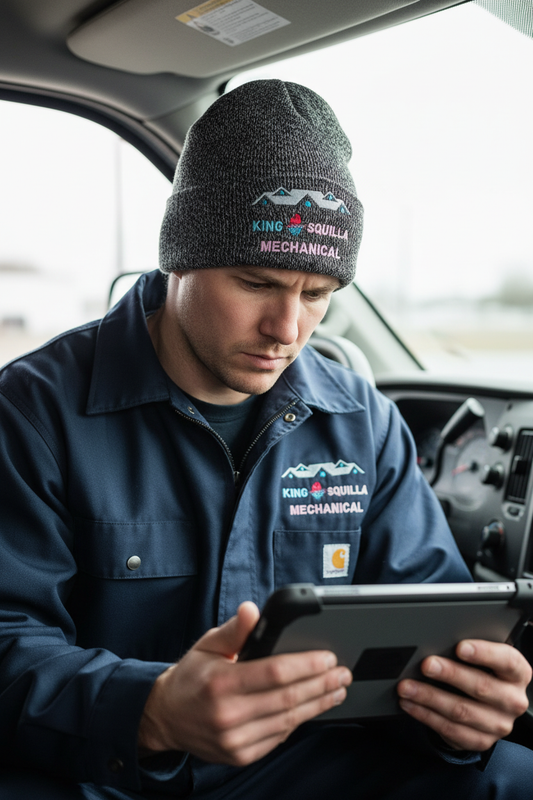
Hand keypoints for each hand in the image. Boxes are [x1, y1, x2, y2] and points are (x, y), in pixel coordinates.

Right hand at [138, 601, 351, 765]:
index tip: (328, 657)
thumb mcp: (208, 645)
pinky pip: (279, 737)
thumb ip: (235, 629)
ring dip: (318, 704)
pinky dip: (299, 721)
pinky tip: (312, 707)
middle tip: (342, 673)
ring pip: (288, 721)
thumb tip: (253, 610)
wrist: (166, 717)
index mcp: (220, 683)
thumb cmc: (191, 677)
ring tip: (336, 690)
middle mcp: (228, 715)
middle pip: (288, 699)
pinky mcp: (241, 755)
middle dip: (322, 684)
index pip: (274, 673)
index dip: (306, 665)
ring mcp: (235, 740)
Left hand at [397, 639, 531, 750]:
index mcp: (518, 673)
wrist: (487, 704)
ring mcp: (498, 724)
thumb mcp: (483, 656)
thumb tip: (439, 640)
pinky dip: (425, 715)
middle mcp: (513, 700)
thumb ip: (469, 649)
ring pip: (461, 711)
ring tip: (407, 686)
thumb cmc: (481, 669)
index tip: (459, 647)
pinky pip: (450, 729)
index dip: (484, 653)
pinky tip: (410, 704)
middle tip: (426, 665)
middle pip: (481, 687)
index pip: (507, 661)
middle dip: (450, 674)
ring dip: (429, 697)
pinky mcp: (481, 740)